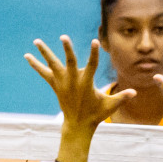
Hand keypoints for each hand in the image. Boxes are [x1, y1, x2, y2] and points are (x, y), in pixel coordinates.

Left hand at [26, 37, 134, 161]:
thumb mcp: (111, 106)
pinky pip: (44, 73)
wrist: (78, 125)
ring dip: (45, 52)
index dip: (93, 53)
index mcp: (87, 84)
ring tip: (36, 41)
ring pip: (53, 64)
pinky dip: (36, 65)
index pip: (92, 65)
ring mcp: (62, 83)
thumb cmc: (97, 114)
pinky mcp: (55, 86)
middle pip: (69, 61)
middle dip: (67, 49)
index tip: (94, 42)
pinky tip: (27, 56)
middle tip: (64, 36)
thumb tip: (135, 92)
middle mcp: (73, 81)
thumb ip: (122, 97)